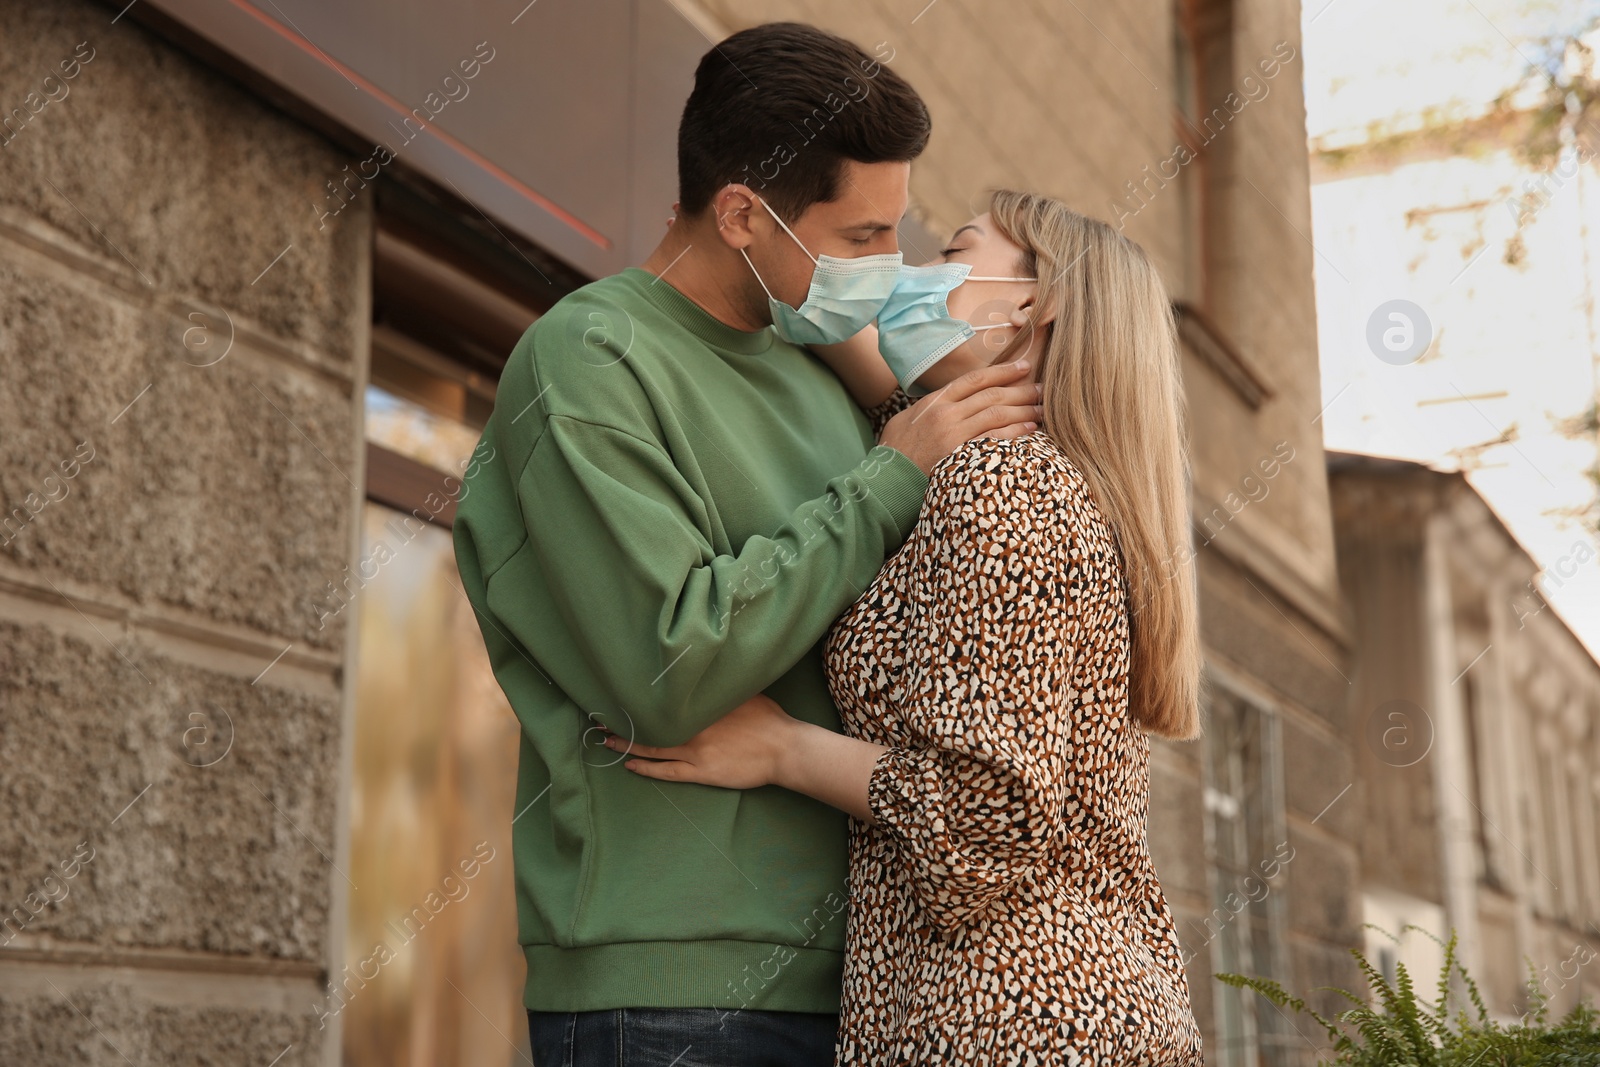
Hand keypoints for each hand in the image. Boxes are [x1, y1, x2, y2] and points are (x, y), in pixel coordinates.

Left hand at [607, 693, 797, 789]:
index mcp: (702, 707)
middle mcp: (693, 728)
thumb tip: (700, 678)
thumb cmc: (769, 719)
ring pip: (653, 749)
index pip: (663, 702)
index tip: (619, 696)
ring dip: (628, 746)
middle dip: (625, 724)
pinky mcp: (702, 772)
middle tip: (600, 721)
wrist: (784, 749)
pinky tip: (630, 766)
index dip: (639, 702)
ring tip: (607, 742)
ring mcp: (695, 752)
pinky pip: (667, 772)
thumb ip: (718, 689)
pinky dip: (647, 769)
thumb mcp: (743, 693)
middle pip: (650, 725)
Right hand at [877, 359, 1042, 474]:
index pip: (974, 379)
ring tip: (1042, 408)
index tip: (1023, 367)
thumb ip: (931, 406)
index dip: (1002, 372)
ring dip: (1024, 410)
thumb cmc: (895, 451)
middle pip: (992, 395)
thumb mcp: (906, 419)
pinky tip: (1031, 430)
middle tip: (1042, 388)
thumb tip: (950, 399)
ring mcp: (954, 436)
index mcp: (934, 401)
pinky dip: (1016, 433)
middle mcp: (946, 414)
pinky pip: (995, 440)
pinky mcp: (962, 457)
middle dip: (1021, 390)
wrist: (887, 481)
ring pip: (997, 415)